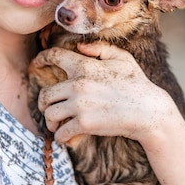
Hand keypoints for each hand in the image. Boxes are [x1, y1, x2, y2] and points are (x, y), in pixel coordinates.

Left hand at [34, 41, 177, 143]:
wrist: (148, 111)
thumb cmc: (136, 83)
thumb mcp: (122, 58)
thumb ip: (100, 49)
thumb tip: (79, 47)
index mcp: (85, 66)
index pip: (54, 57)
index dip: (42, 59)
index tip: (36, 63)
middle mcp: (78, 84)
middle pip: (46, 94)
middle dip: (43, 102)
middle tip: (48, 107)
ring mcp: (80, 105)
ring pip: (50, 114)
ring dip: (51, 121)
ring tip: (56, 125)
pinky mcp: (84, 124)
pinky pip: (61, 132)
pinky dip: (60, 137)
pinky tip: (65, 137)